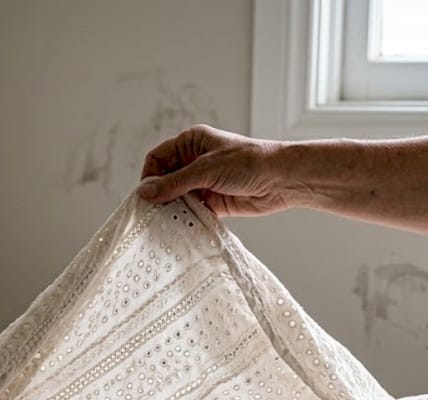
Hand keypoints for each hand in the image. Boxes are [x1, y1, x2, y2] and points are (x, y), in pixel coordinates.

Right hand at [139, 124, 291, 216]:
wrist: (282, 180)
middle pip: (165, 180)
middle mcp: (194, 162)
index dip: (149, 176)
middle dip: (159, 196)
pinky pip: (191, 212)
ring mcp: (203, 183)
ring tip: (164, 223)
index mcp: (191, 143)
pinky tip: (180, 228)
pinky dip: (186, 219)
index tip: (146, 196)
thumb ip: (175, 182)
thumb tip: (145, 192)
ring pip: (177, 198)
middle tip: (151, 214)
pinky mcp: (213, 202)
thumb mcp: (207, 169)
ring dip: (172, 210)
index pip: (158, 158)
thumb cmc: (249, 162)